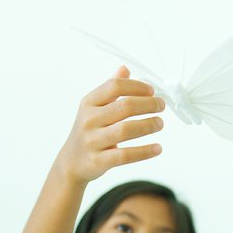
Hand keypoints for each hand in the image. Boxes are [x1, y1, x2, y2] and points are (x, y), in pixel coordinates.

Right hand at [58, 65, 164, 183]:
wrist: (71, 163)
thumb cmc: (88, 133)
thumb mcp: (93, 109)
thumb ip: (109, 90)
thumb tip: (125, 69)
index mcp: (89, 103)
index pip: (115, 87)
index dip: (137, 87)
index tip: (151, 92)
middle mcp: (89, 120)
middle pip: (124, 107)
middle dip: (148, 105)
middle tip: (161, 106)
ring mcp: (93, 141)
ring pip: (126, 130)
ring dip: (148, 125)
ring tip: (160, 124)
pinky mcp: (99, 161)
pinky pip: (125, 155)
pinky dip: (145, 151)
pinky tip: (158, 148)